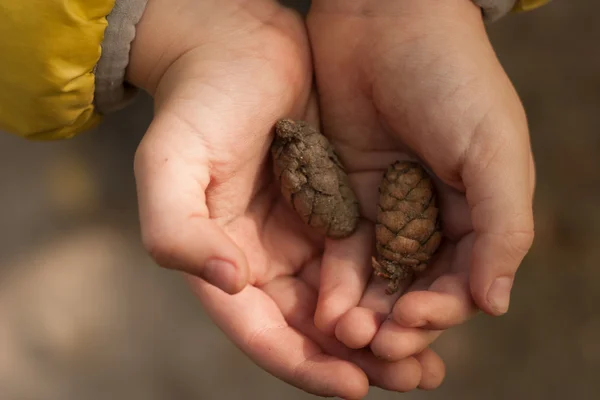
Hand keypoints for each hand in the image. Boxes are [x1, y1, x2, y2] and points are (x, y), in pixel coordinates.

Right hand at [127, 0, 442, 396]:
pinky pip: (367, 257)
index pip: (262, 331)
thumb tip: (231, 284)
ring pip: (345, 301)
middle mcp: (263, 258)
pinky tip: (427, 298)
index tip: (353, 387)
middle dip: (359, 361)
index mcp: (223, 260)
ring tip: (429, 359)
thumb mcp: (170, 165)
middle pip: (311, 329)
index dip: (304, 364)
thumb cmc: (198, 102)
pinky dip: (392, 284)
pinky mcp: (334, 207)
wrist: (236, 44)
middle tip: (414, 378)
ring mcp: (301, 233)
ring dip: (385, 333)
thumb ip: (176, 231)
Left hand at [307, 0, 534, 360]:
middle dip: (398, 321)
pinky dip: (335, 278)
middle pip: (416, 287)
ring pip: (376, 277)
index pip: (462, 280)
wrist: (384, 20)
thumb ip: (502, 226)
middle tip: (374, 345)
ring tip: (343, 331)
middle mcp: (430, 216)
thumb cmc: (451, 77)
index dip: (441, 309)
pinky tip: (324, 304)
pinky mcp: (343, 195)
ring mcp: (384, 208)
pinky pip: (340, 248)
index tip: (412, 321)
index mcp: (476, 211)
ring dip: (363, 309)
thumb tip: (494, 303)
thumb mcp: (492, 148)